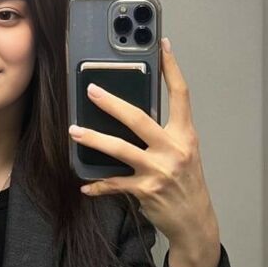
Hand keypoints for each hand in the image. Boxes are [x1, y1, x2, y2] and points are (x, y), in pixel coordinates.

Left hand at [68, 38, 219, 251]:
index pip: (181, 95)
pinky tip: (85, 185)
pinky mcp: (145, 191)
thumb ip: (164, 134)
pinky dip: (97, 185)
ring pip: (119, 149)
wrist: (193, 220)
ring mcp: (158, 170)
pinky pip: (114, 184)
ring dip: (93, 139)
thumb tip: (131, 116)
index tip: (162, 46)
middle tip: (92, 90)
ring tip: (74, 131)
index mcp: (185, 135)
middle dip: (111, 103)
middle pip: (138, 118)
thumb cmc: (185, 184)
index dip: (172, 68)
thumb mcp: (183, 153)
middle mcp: (173, 149)